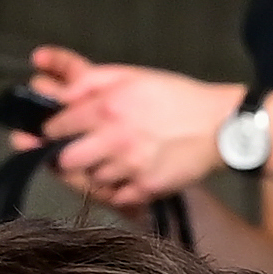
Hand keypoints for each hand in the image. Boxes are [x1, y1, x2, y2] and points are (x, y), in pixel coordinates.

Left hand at [23, 46, 232, 207]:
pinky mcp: (147, 189)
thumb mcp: (131, 75)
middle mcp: (113, 140)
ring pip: (91, 180)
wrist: (220, 124)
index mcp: (106, 108)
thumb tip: (58, 94)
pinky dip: (117, 191)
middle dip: (64, 156)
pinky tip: (124, 179)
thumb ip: (90, 81)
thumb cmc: (175, 96)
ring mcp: (130, 167)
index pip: (57, 127)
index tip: (56, 133)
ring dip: (94, 173)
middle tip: (73, 152)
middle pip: (65, 160)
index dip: (52, 131)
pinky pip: (117, 198)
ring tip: (107, 163)